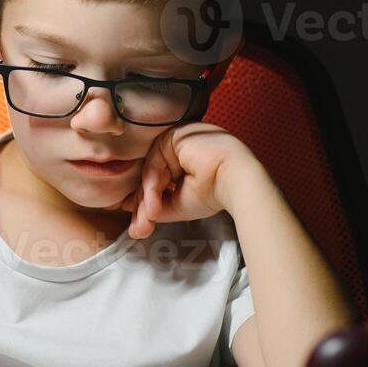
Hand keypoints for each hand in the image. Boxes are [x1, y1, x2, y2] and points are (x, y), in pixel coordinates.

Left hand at [115, 122, 253, 238]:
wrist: (236, 180)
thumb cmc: (214, 192)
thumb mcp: (178, 204)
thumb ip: (153, 206)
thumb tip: (131, 215)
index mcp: (181, 160)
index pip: (155, 182)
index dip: (145, 204)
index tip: (138, 225)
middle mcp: (176, 148)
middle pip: (149, 178)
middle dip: (143, 207)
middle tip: (139, 229)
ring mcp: (173, 140)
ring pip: (149, 174)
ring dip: (146, 202)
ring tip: (146, 223)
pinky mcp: (172, 136)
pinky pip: (153, 166)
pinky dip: (151, 190)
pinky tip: (153, 209)